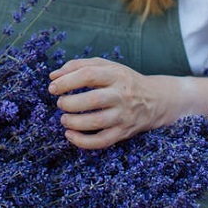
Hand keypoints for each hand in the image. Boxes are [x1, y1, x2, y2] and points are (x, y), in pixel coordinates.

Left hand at [48, 57, 168, 148]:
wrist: (154, 100)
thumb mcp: (106, 66)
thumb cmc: (123, 80)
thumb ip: (78, 66)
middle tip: (60, 103)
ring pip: (96, 122)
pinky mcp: (123, 132)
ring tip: (64, 119)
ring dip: (74, 122)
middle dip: (70, 103)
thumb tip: (53, 76)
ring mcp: (123, 115)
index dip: (66, 81)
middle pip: (92, 100)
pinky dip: (83, 142)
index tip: (53, 88)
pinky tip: (70, 135)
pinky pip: (102, 141)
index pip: (88, 75)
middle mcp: (121, 95)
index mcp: (115, 74)